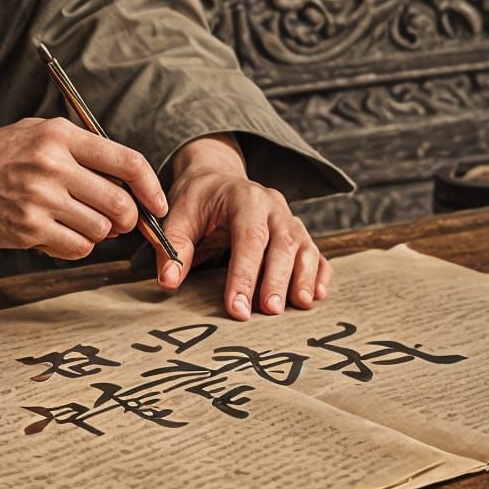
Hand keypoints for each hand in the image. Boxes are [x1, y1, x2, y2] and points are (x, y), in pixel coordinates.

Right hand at [0, 116, 168, 259]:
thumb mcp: (39, 132)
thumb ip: (82, 149)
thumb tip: (129, 179)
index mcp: (61, 136)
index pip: (127, 162)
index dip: (152, 187)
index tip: (158, 203)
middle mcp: (53, 165)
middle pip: (120, 203)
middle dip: (128, 218)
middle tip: (119, 220)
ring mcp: (40, 199)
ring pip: (100, 230)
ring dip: (98, 232)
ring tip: (78, 221)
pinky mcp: (28, 228)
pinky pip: (76, 247)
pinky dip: (77, 246)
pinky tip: (59, 232)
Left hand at [154, 133, 331, 320]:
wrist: (216, 177)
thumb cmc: (198, 199)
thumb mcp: (179, 214)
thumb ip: (174, 246)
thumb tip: (168, 281)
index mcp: (244, 198)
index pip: (248, 238)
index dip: (244, 274)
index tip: (237, 307)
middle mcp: (272, 206)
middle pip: (281, 243)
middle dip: (276, 279)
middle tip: (270, 311)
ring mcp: (289, 218)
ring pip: (304, 246)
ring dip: (302, 277)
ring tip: (298, 305)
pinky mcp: (298, 232)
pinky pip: (316, 252)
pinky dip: (319, 273)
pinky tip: (316, 295)